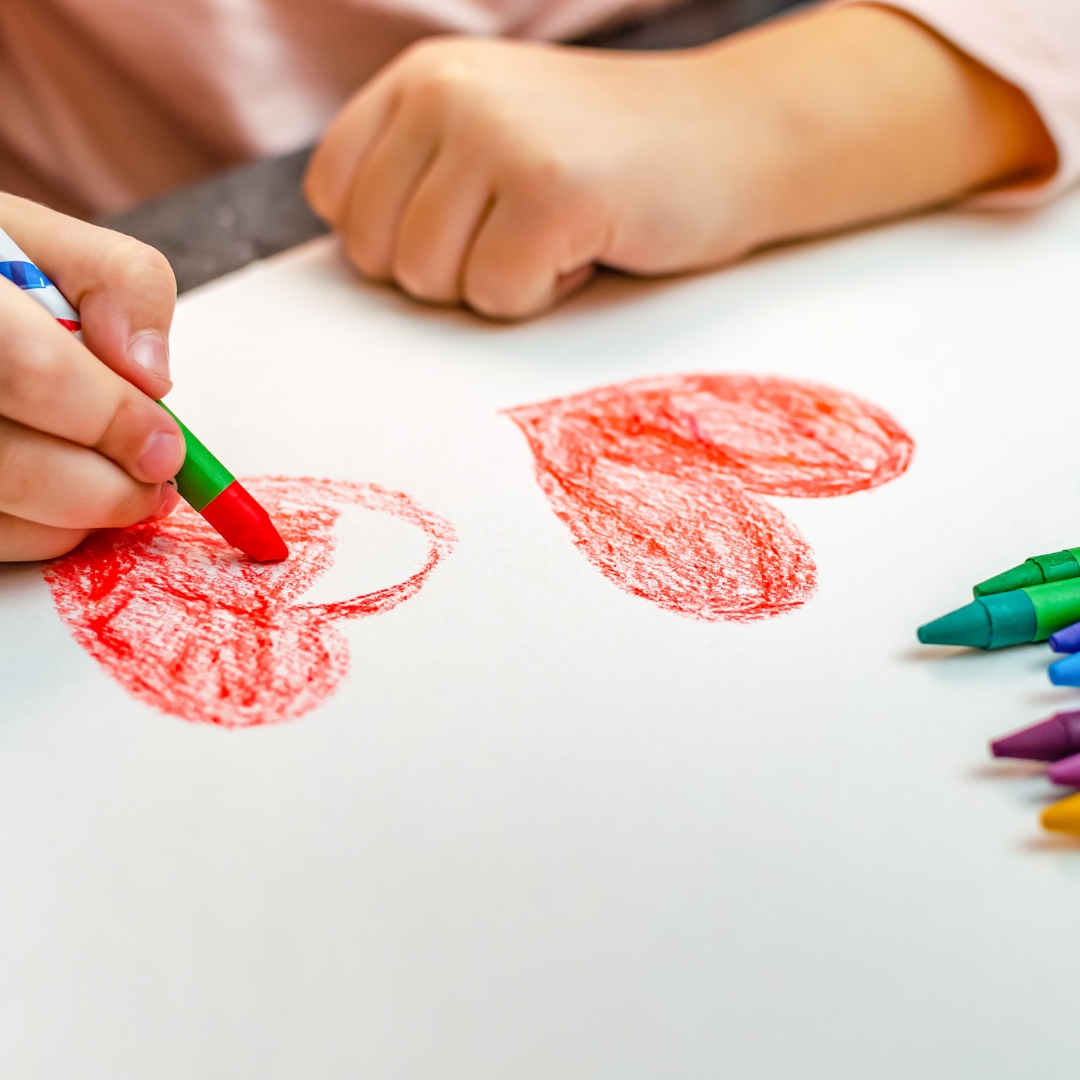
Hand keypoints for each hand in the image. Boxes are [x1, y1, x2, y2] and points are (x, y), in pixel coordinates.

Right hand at [0, 194, 183, 560]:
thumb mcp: (44, 242)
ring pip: (3, 516)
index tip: (166, 445)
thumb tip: (151, 374)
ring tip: (114, 483)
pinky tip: (60, 496)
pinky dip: (41, 533)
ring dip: (81, 517)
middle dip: (107, 487)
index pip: (34, 372)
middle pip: (12, 464)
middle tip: (152, 480)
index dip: (114, 419)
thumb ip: (118, 282)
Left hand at [306, 37, 749, 318]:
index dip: (395, 238)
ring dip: (497, 283)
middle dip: (449, 271)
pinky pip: (496, 296)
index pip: (335, 194)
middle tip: (520, 231)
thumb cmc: (607, 158)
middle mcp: (447, 94)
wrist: (735, 135)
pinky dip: (543, 295)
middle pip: (375, 253)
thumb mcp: (492, 135)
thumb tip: (356, 259)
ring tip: (556, 232)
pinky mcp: (551, 192)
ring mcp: (498, 138)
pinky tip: (587, 246)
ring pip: (429, 281)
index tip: (468, 225)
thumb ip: (417, 177)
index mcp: (422, 78)